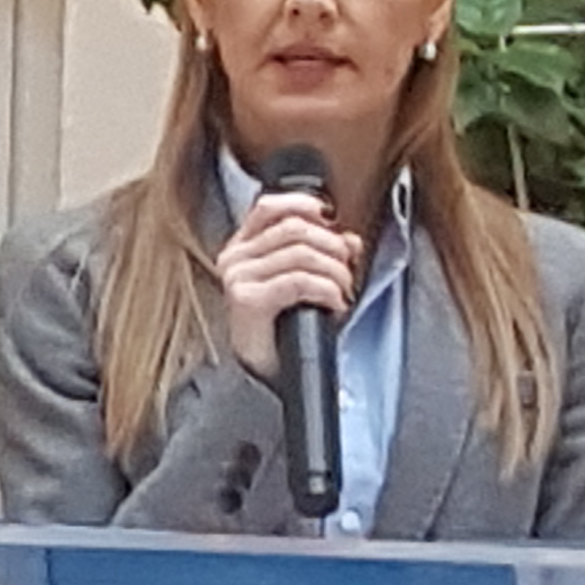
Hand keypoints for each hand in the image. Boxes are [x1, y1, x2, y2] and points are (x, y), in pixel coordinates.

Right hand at [216, 189, 359, 380]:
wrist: (271, 377)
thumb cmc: (286, 332)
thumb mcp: (306, 283)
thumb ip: (324, 254)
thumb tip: (350, 239)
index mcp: (242, 248)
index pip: (270, 207)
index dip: (306, 206)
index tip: (332, 220)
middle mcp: (234, 259)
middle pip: (294, 228)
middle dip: (332, 247)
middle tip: (348, 271)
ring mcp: (237, 278)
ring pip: (301, 253)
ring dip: (335, 272)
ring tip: (343, 293)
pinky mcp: (247, 300)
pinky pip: (299, 281)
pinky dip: (327, 290)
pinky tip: (335, 305)